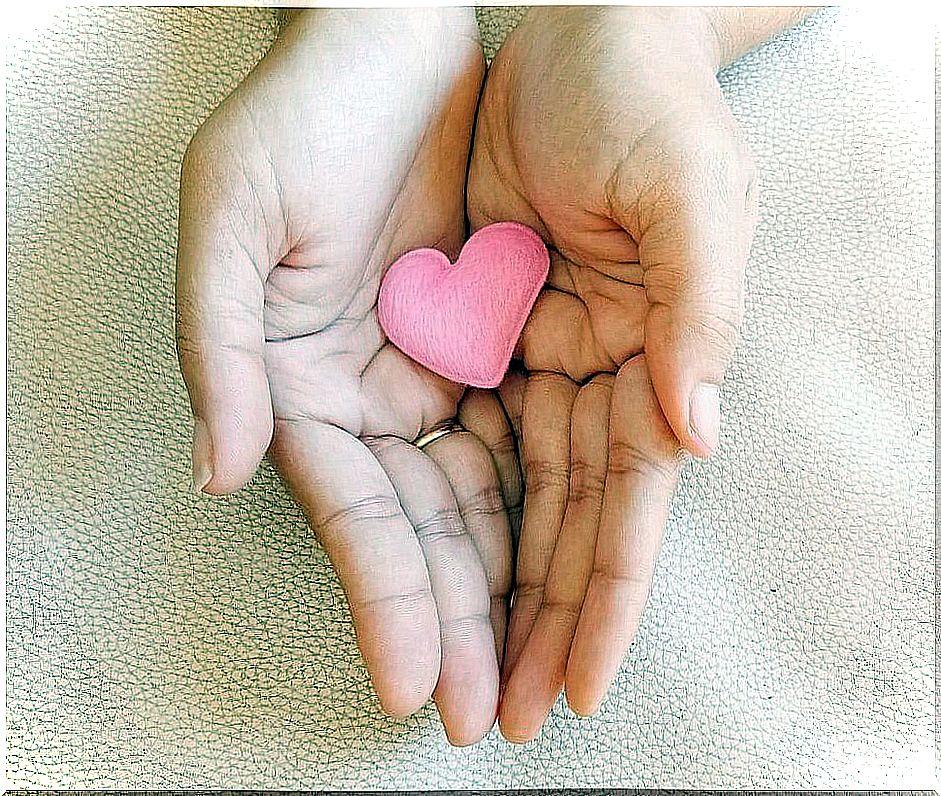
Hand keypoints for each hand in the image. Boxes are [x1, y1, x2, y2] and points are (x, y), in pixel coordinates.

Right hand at [175, 9, 518, 745]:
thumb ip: (219, 345)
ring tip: (543, 678)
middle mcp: (370, 396)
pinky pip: (529, 440)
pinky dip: (549, 507)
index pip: (351, 514)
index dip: (383, 600)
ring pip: (484, 504)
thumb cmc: (305, 116)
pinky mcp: (494, 346)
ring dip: (511, 591)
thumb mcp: (233, 211)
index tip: (416, 684)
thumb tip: (221, 471)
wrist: (393, 40)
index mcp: (300, 381)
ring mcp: (436, 376)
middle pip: (424, 532)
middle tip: (494, 715)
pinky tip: (567, 574)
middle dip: (459, 624)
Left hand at [468, 7, 759, 740]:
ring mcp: (533, 359)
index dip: (604, 597)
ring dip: (488, 587)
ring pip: (509, 496)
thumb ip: (700, 308)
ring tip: (463, 675)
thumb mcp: (690, 188)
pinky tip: (437, 572)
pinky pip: (460, 433)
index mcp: (654, 356)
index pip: (627, 503)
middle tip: (504, 714)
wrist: (574, 33)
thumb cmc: (642, 100)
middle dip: (537, 621)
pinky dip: (451, 505)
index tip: (576, 685)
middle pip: (563, 522)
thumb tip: (698, 434)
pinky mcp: (477, 332)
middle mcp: (596, 374)